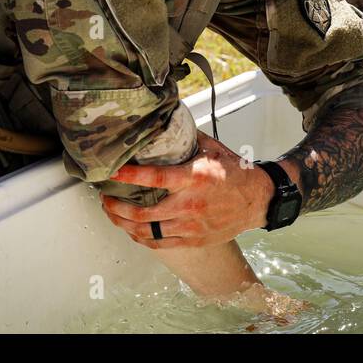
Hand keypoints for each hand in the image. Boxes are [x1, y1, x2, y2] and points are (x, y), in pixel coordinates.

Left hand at [101, 131, 273, 248]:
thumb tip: (165, 120)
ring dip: (124, 223)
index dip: (130, 175)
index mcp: (194, 178)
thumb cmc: (235, 173)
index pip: (154, 178)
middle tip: (105, 197)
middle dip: (117, 206)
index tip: (111, 171)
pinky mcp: (193, 239)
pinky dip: (141, 238)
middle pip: (143, 213)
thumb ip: (186, 138)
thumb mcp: (212, 149)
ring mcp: (191, 225)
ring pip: (147, 231)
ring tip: (112, 213)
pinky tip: (131, 230)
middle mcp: (190, 204)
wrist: (257, 200)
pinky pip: (160, 243)